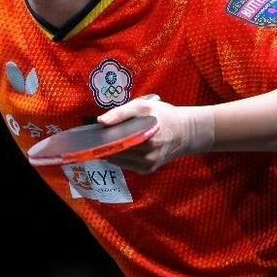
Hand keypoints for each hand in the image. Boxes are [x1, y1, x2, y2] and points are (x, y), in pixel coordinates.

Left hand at [96, 94, 214, 174]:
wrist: (186, 132)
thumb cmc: (163, 116)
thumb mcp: (144, 106)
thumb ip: (121, 113)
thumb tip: (101, 121)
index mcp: (146, 138)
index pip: (114, 143)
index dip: (100, 140)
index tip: (91, 136)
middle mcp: (147, 156)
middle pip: (114, 153)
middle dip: (104, 145)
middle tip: (97, 137)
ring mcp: (147, 165)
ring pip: (118, 160)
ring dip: (110, 152)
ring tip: (108, 141)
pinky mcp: (147, 170)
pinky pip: (126, 165)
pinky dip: (120, 156)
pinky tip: (121, 147)